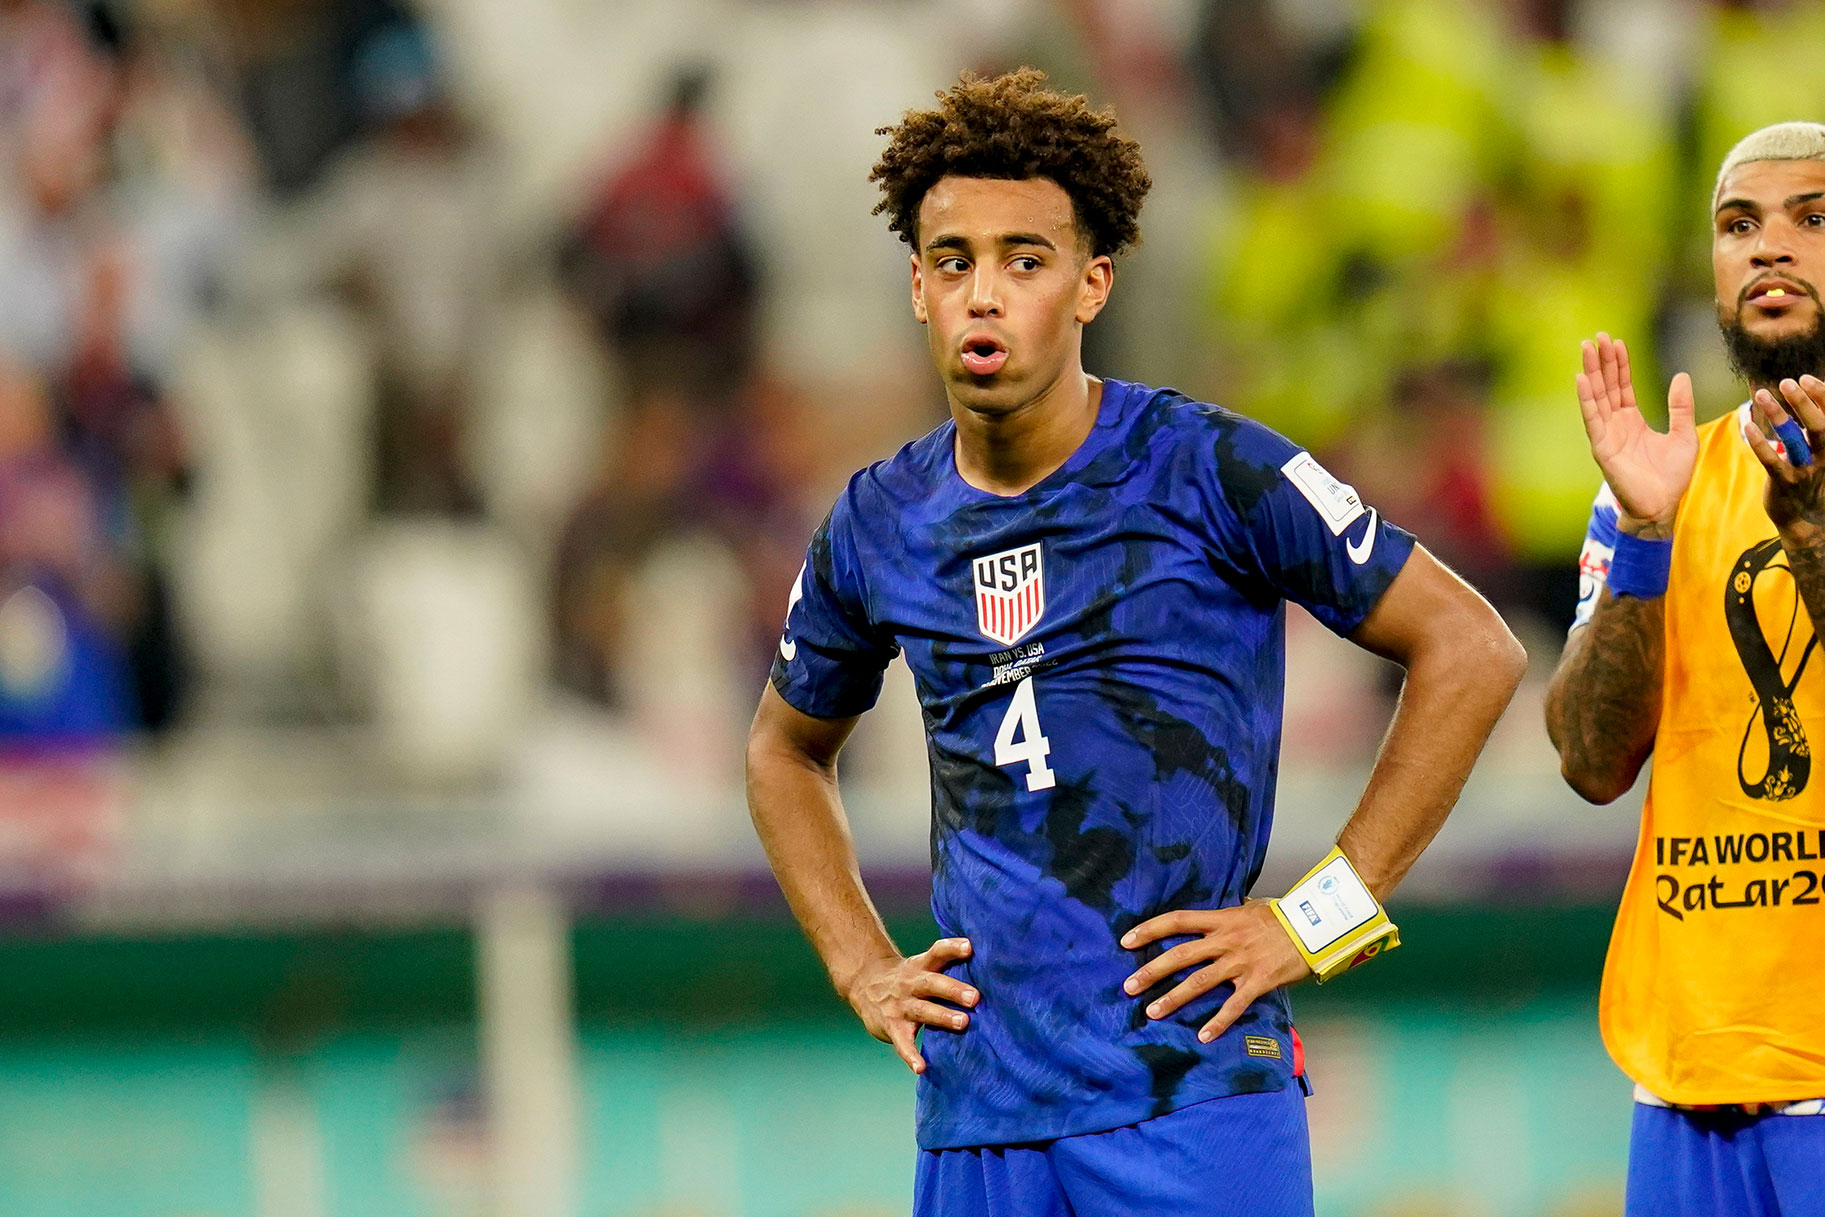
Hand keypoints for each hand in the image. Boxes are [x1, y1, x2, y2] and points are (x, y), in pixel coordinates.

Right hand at [842, 937, 977, 1073]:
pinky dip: (911, 1056)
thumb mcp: (922, 965)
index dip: (952, 949)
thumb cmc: (908, 977)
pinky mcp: (892, 1027)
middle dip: (954, 990)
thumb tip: (991, 971)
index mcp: (920, 966)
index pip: (937, 953)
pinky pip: (902, 1043)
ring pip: (922, 1010)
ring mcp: (900, 1006)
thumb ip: (948, 967)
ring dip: (942, 1017)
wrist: (864, 983)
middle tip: (976, 997)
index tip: (969, 947)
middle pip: (932, 983)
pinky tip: (921, 1068)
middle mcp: (910, 984)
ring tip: (963, 1023)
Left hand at [1120, 901, 1311, 1043]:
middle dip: (1151, 971)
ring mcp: (1241, 962)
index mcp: (1221, 920)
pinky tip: (1203, 1036)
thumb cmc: (1283, 917)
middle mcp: (1225, 940)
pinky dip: (1218, 1022)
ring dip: (1173, 998)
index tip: (1126, 941)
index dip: (1150, 930)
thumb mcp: (1251, 907)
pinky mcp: (1258, 981)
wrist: (1316, 927)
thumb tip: (1222, 912)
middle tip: (1128, 986)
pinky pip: (1234, 1005)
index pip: (1176, 921)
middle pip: (1180, 955)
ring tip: (1152, 1012)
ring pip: (1200, 982)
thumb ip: (1231, 913)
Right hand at [1575, 333, 1696, 535]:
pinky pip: (1592, 418)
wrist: (1662, 506)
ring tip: (1586, 349)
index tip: (1616, 342)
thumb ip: (1680, 407)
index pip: (1622, 386)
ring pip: (1597, 397)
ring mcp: (1607, 435)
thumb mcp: (1683, 435)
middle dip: (1601, 361)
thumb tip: (1681, 376)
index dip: (1619, 364)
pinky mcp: (1602, 448)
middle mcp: (1615, 425)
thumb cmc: (1672, 476)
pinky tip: (1582, 379)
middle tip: (1596, 337)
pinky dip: (1587, 398)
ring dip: (1591, 372)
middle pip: (1605, 386)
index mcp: (1632, 421)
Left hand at [1746, 377, 1824, 534]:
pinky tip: (1746, 426)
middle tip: (1788, 382)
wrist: (1810, 524)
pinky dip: (1759, 443)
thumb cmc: (1817, 480)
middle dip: (1804, 402)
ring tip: (1761, 395)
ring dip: (1778, 416)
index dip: (1822, 396)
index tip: (1807, 378)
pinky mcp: (1785, 484)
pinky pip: (1771, 461)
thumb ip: (1817, 430)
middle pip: (1820, 426)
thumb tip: (1808, 397)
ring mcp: (1807, 471)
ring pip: (1793, 440)